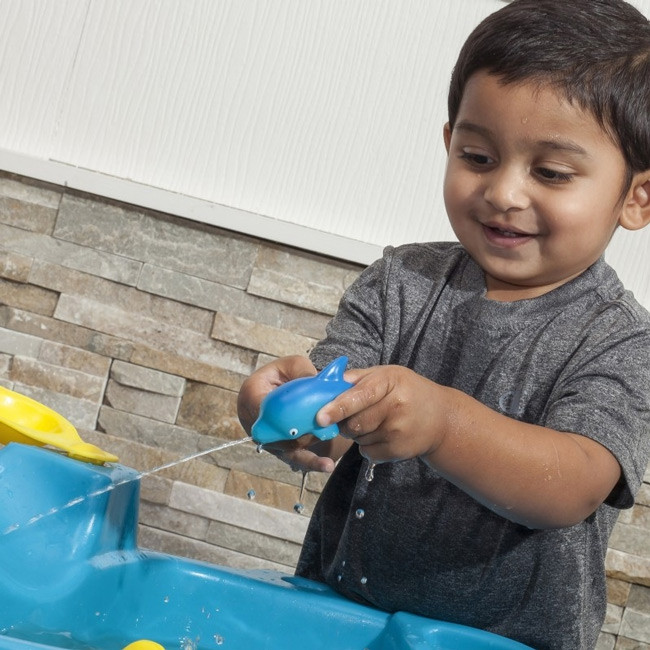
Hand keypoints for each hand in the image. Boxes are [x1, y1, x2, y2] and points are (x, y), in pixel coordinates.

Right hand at [237, 356, 350, 472]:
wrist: (281, 387)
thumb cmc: (284, 374)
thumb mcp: (293, 364)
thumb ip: (303, 371)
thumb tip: (315, 382)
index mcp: (252, 394)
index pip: (264, 408)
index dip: (284, 415)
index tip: (306, 416)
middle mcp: (254, 420)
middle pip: (277, 433)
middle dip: (302, 434)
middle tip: (325, 433)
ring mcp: (265, 436)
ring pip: (287, 448)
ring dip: (309, 449)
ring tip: (328, 462)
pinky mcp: (277, 447)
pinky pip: (293, 457)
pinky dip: (310, 462)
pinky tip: (326, 465)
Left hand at [319, 364, 620, 528]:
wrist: (442, 419)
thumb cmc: (408, 391)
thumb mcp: (388, 375)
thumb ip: (358, 378)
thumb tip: (326, 382)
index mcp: (389, 382)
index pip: (358, 396)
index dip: (337, 407)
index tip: (320, 417)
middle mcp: (396, 406)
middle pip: (352, 422)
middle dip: (344, 421)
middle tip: (353, 414)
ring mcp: (399, 431)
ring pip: (358, 438)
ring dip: (357, 433)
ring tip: (376, 422)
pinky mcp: (399, 451)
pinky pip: (367, 452)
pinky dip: (369, 446)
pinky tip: (385, 435)